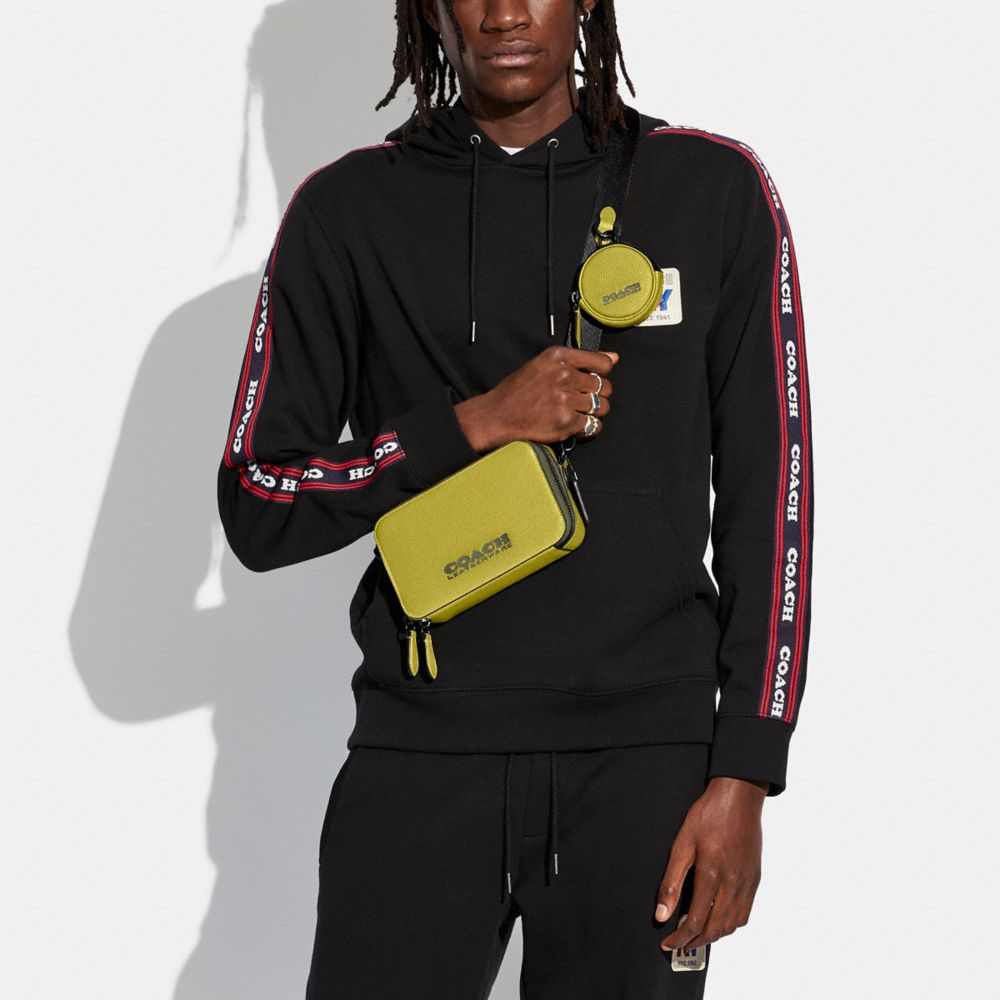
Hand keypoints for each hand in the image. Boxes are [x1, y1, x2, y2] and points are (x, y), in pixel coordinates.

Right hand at [454, 345, 618, 452]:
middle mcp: (563, 375)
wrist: (496, 416)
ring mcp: (565, 399)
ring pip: (601, 407)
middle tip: (580, 400)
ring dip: (593, 413)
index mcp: (558, 357)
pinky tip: (573, 425)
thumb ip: (579, 361)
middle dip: (596, 395)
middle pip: (604, 386)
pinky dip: (587, 428)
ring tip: (576, 413)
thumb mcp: (544, 365)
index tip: (593, 380)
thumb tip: (614, 357)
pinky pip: (593, 426)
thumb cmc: (517, 391)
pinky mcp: (566, 421)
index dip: (602, 374)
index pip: (602, 363)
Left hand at [654, 776, 767, 951]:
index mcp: (712, 874)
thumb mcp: (681, 844)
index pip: (696, 921)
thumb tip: (662, 914)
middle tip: (679, 942)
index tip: (667, 941)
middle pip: (716, 929)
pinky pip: (745, 913)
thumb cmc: (708, 815)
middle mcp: (733, 883)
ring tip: (696, 933)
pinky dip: (731, 924)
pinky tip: (718, 918)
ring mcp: (747, 883)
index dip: (680, 937)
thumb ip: (672, 881)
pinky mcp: (755, 879)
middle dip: (696, 941)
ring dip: (714, 935)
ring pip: (733, 925)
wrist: (739, 797)